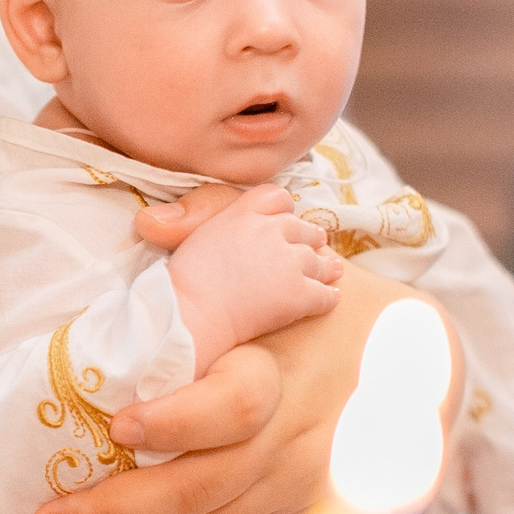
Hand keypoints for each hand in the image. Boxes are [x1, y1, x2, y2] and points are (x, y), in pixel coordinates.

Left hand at [29, 259, 428, 513]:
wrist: (424, 366)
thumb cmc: (333, 302)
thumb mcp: (289, 249)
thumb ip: (218, 222)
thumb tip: (148, 224)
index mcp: (283, 369)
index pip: (234, 406)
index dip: (181, 422)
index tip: (125, 425)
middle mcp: (289, 438)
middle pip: (202, 488)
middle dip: (118, 510)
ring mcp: (292, 486)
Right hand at [165, 183, 343, 370]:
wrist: (187, 315)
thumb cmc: (184, 281)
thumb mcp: (199, 233)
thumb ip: (228, 223)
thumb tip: (246, 225)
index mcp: (245, 213)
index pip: (278, 198)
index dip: (284, 211)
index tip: (284, 223)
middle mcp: (272, 231)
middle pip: (304, 230)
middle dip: (308, 240)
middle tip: (312, 249)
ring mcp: (289, 263)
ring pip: (319, 262)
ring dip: (324, 268)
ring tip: (330, 272)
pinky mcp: (299, 295)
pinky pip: (326, 295)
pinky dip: (328, 297)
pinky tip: (327, 300)